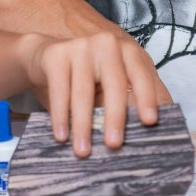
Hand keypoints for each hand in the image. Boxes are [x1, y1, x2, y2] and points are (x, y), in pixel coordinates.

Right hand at [21, 32, 164, 156]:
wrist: (46, 54)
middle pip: (114, 83)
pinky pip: (60, 90)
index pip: (141, 74)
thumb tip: (150, 131)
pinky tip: (61, 136)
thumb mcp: (110, 84)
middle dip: (115, 116)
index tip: (150, 121)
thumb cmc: (86, 76)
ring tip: (83, 151)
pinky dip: (60, 116)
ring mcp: (81, 47)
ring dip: (83, 125)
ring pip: (84, 91)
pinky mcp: (57, 54)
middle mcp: (106, 44)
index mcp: (126, 51)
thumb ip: (129, 99)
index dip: (147, 96)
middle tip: (114, 145)